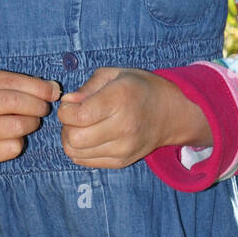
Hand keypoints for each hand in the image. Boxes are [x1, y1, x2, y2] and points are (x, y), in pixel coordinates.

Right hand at [0, 70, 61, 166]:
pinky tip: (14, 138)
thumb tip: (54, 89)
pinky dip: (20, 142)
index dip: (38, 87)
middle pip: (14, 102)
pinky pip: (12, 148)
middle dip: (37, 105)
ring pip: (16, 126)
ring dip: (32, 123)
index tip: (53, 92)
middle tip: (43, 108)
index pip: (12, 81)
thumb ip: (20, 84)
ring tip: (31, 121)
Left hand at [57, 67, 209, 168]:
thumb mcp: (116, 74)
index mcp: (120, 99)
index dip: (66, 110)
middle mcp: (123, 126)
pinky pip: (85, 162)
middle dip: (66, 126)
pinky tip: (89, 138)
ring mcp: (123, 148)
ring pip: (76, 152)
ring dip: (71, 139)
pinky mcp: (122, 161)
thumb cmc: (140, 88)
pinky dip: (80, 150)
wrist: (172, 114)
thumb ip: (88, 87)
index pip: (78, 116)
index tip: (72, 104)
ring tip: (82, 127)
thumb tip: (67, 102)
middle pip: (74, 138)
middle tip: (75, 117)